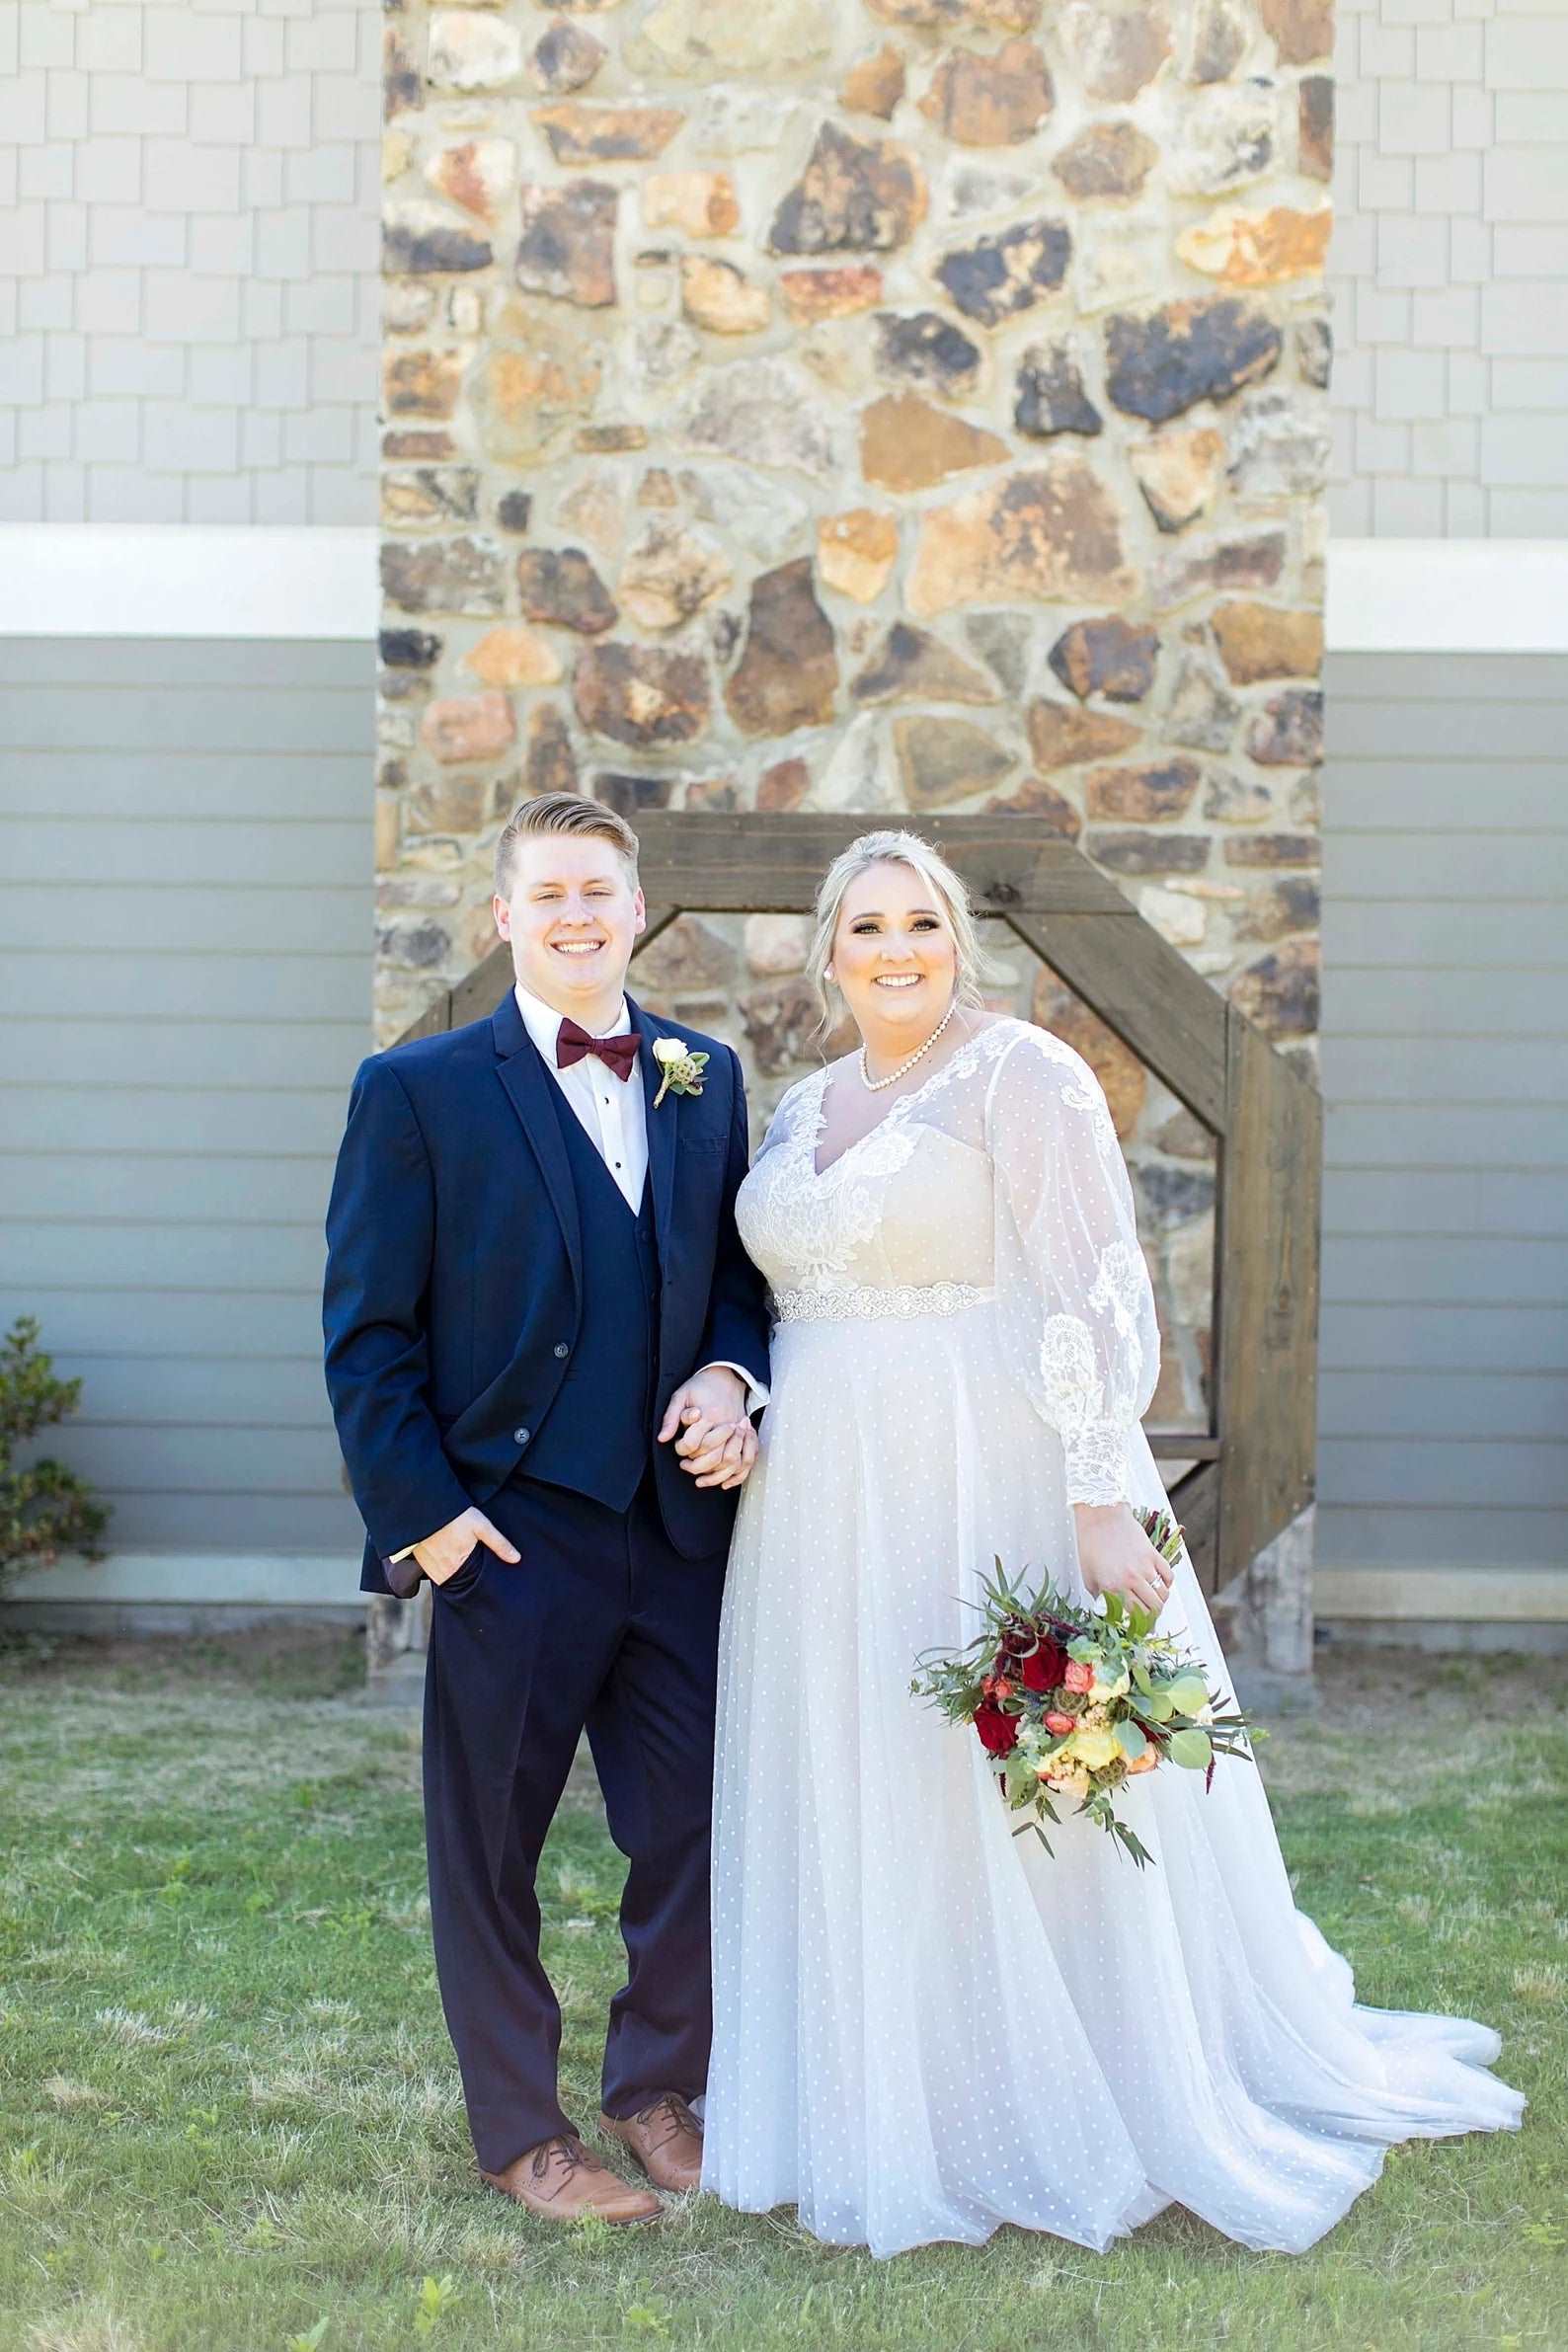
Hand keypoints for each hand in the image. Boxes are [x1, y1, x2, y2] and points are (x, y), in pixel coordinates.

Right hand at [412, 1505, 521, 1585]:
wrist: (426, 1507)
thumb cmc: (454, 1516)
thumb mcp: (481, 1526)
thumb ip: (499, 1544)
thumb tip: (516, 1559)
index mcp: (461, 1564)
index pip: (475, 1582)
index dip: (482, 1581)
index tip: (489, 1579)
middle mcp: (445, 1571)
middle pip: (461, 1583)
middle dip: (470, 1580)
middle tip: (476, 1569)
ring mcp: (432, 1569)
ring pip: (449, 1580)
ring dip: (457, 1576)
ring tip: (464, 1565)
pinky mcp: (423, 1564)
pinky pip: (437, 1575)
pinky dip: (444, 1572)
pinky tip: (450, 1561)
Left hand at [657, 1367, 758, 1490]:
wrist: (726, 1376)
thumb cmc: (700, 1387)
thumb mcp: (681, 1396)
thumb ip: (671, 1417)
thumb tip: (663, 1438)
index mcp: (708, 1414)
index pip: (693, 1443)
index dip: (682, 1449)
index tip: (679, 1448)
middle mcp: (725, 1424)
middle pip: (712, 1456)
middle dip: (696, 1466)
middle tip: (685, 1465)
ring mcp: (739, 1431)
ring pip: (730, 1462)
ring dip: (714, 1475)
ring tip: (700, 1477)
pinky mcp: (746, 1436)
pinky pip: (746, 1461)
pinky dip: (735, 1476)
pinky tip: (723, 1482)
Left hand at [1073, 1501, 1171, 1617]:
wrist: (1100, 1516)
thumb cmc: (1090, 1545)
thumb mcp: (1088, 1577)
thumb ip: (1101, 1597)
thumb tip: (1110, 1612)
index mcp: (1113, 1587)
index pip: (1134, 1617)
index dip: (1139, 1626)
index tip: (1139, 1629)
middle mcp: (1131, 1579)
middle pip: (1153, 1609)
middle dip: (1152, 1618)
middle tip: (1149, 1619)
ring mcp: (1145, 1566)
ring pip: (1163, 1595)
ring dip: (1160, 1602)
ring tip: (1154, 1602)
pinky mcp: (1153, 1554)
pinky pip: (1168, 1576)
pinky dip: (1167, 1584)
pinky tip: (1160, 1585)